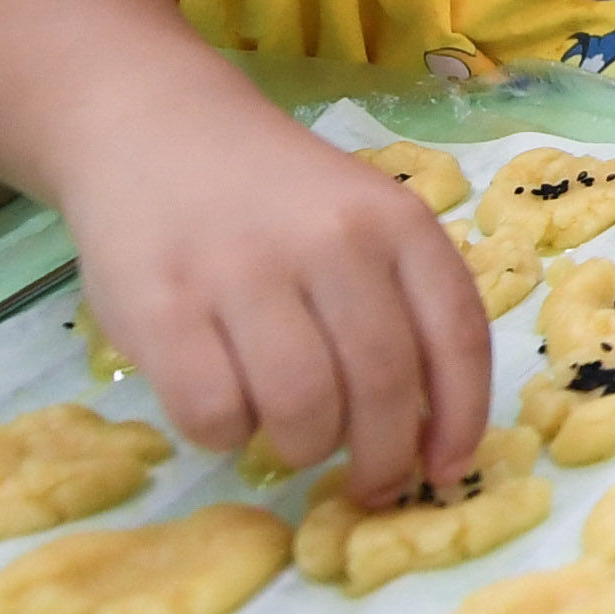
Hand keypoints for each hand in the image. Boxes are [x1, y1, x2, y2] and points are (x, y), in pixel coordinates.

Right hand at [57, 99, 498, 493]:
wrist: (154, 131)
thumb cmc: (274, 198)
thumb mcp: (364, 222)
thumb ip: (402, 304)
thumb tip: (433, 431)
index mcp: (398, 221)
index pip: (456, 337)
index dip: (460, 419)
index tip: (445, 470)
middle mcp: (331, 241)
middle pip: (382, 388)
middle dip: (382, 458)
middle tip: (367, 481)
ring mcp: (243, 272)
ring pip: (301, 412)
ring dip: (304, 447)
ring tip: (292, 433)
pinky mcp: (162, 308)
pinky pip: (215, 414)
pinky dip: (227, 435)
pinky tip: (225, 408)